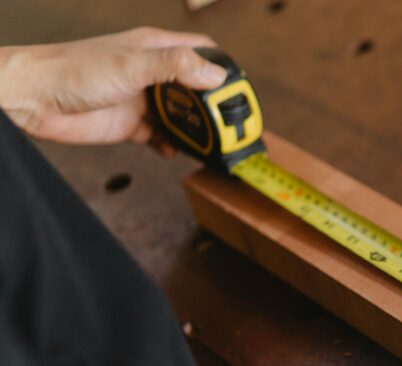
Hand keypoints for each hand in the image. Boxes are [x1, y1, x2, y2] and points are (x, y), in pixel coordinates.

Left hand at [0, 27, 226, 152]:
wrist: (35, 98)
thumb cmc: (74, 70)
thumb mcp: (133, 65)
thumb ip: (176, 67)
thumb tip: (216, 74)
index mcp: (155, 49)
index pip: (201, 51)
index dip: (223, 67)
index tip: (239, 90)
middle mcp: (152, 73)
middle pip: (196, 88)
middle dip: (214, 106)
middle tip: (229, 124)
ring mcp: (143, 99)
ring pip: (181, 115)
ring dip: (195, 130)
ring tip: (208, 143)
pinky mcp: (131, 124)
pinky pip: (160, 136)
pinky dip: (171, 146)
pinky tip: (174, 151)